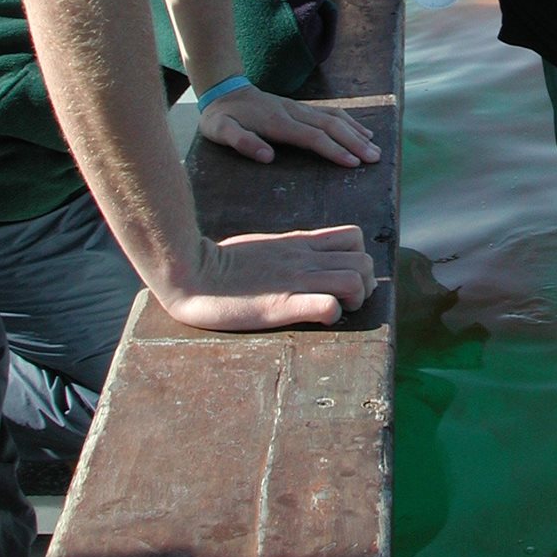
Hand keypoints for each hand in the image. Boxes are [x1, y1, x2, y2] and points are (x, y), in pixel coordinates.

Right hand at [156, 224, 375, 329]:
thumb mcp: (265, 246)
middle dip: (365, 283)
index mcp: (299, 243)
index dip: (360, 258)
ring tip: (338, 310)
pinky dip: (332, 315)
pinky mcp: (282, 306)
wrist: (190, 273)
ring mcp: (294, 281)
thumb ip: (289, 250)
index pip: (354, 236)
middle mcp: (303, 259)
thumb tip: (307, 258)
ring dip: (355, 300)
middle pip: (364, 261)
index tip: (346, 278)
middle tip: (347, 300)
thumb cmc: (221, 264)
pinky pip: (327, 306)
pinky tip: (318, 319)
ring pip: (355, 280)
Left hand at [198, 84, 380, 166]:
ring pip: (335, 117)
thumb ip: (242, 142)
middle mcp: (294, 112)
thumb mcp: (221, 131)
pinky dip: (350, 121)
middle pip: (331, 126)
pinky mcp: (301, 107)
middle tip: (375, 158)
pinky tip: (361, 131)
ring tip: (375, 147)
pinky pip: (331, 112)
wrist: (223, 90)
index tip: (353, 163)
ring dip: (356, 132)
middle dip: (355, 142)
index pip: (313, 137)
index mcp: (277, 122)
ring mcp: (299, 108)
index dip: (334, 150)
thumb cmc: (221, 117)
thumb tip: (268, 156)